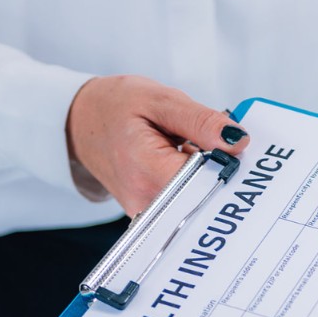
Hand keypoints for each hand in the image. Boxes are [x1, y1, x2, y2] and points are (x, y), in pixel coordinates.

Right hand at [65, 75, 248, 214]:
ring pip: (198, 202)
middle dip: (220, 171)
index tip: (234, 148)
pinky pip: (186, 204)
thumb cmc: (115, 107)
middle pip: (206, 197)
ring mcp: (147, 214)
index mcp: (148, 170)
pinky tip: (188, 164)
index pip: (208, 181)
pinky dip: (195, 184)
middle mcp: (147, 201)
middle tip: (217, 144)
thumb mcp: (161, 100)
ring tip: (190, 149)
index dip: (228, 164)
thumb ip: (202, 121)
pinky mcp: (151, 216)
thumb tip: (238, 141)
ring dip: (207, 177)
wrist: (80, 123)